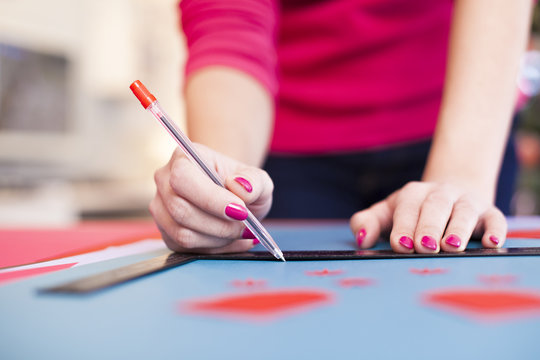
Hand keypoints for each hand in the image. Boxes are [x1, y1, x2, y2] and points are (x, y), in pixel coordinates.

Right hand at [150, 144, 273, 253]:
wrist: (233, 199)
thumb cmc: (242, 186)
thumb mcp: (258, 180)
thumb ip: (255, 181)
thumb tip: (241, 187)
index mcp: (183, 158)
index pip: (184, 178)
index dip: (211, 198)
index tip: (240, 211)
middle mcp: (165, 181)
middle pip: (180, 210)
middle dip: (219, 224)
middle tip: (245, 226)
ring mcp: (161, 208)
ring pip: (182, 234)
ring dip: (218, 238)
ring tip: (239, 232)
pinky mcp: (166, 233)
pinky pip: (185, 248)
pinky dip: (214, 248)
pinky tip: (232, 240)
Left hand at [349, 181, 506, 252]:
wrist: (451, 194)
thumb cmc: (412, 212)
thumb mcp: (387, 214)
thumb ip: (367, 223)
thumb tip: (361, 240)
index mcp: (412, 194)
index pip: (407, 207)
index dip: (404, 226)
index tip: (401, 245)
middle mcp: (440, 195)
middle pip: (435, 207)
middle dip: (428, 227)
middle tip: (424, 247)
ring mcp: (466, 202)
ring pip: (465, 211)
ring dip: (458, 228)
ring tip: (452, 246)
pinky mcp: (489, 213)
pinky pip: (495, 219)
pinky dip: (495, 230)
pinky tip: (491, 243)